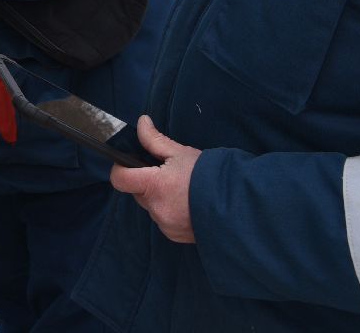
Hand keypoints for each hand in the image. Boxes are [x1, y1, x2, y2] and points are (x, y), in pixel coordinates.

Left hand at [110, 115, 200, 243]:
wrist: (239, 207)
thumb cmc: (211, 176)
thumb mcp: (182, 153)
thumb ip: (155, 140)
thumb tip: (141, 123)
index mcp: (155, 186)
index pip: (120, 179)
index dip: (120, 169)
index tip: (128, 163)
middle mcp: (157, 209)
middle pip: (137, 192)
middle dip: (146, 182)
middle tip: (168, 174)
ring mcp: (166, 225)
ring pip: (151, 207)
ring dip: (159, 198)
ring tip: (182, 190)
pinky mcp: (175, 236)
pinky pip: (163, 220)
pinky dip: (170, 211)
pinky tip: (188, 204)